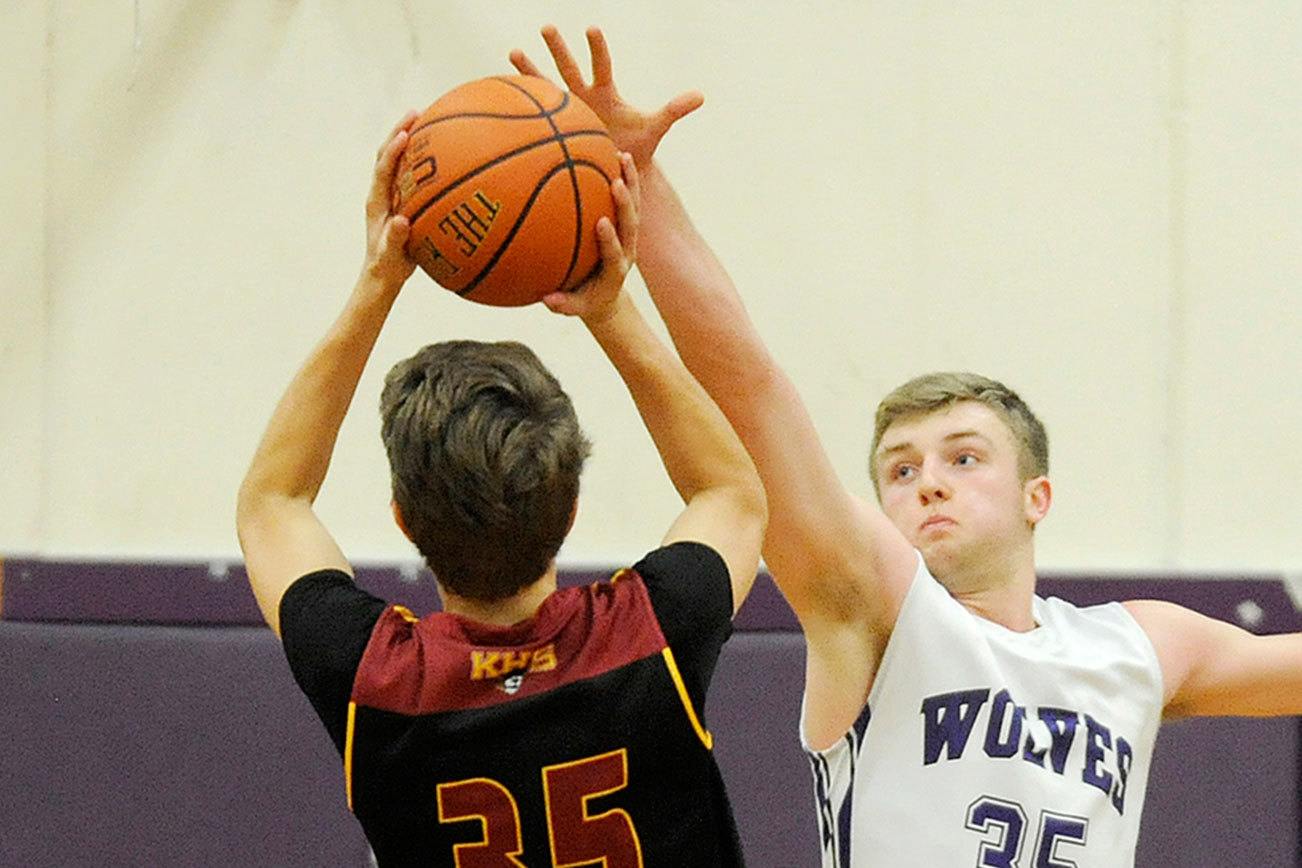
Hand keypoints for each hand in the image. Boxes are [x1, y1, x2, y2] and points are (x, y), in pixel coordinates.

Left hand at [362, 110, 418, 287]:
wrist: (383, 274)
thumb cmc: (388, 266)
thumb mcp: (391, 256)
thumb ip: (395, 239)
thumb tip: (402, 221)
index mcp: (377, 202)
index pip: (383, 168)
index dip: (394, 150)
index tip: (407, 134)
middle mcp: (381, 192)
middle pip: (387, 153)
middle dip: (400, 131)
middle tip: (417, 112)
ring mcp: (391, 194)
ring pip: (399, 160)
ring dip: (410, 139)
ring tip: (428, 120)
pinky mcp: (401, 199)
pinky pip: (411, 173)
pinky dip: (422, 158)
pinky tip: (442, 153)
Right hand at [510, 25, 702, 167]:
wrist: (620, 170)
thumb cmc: (638, 148)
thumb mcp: (655, 128)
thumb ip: (674, 110)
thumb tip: (701, 95)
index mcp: (606, 93)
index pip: (602, 65)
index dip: (598, 48)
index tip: (592, 28)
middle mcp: (584, 97)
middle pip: (570, 68)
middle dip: (559, 48)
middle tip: (548, 28)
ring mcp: (567, 113)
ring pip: (546, 88)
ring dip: (530, 72)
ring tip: (513, 53)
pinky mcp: (556, 130)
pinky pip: (536, 118)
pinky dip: (522, 109)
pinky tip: (501, 96)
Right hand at [542, 153, 639, 322]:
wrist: (605, 297)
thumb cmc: (585, 302)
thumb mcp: (574, 308)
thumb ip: (562, 305)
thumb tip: (546, 299)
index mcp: (615, 270)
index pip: (615, 253)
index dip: (610, 239)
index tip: (602, 223)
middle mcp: (627, 250)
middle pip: (631, 224)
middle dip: (625, 204)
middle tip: (616, 182)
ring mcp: (629, 236)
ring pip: (634, 206)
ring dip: (630, 182)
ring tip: (622, 155)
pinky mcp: (626, 226)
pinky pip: (627, 199)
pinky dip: (623, 177)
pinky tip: (612, 153)